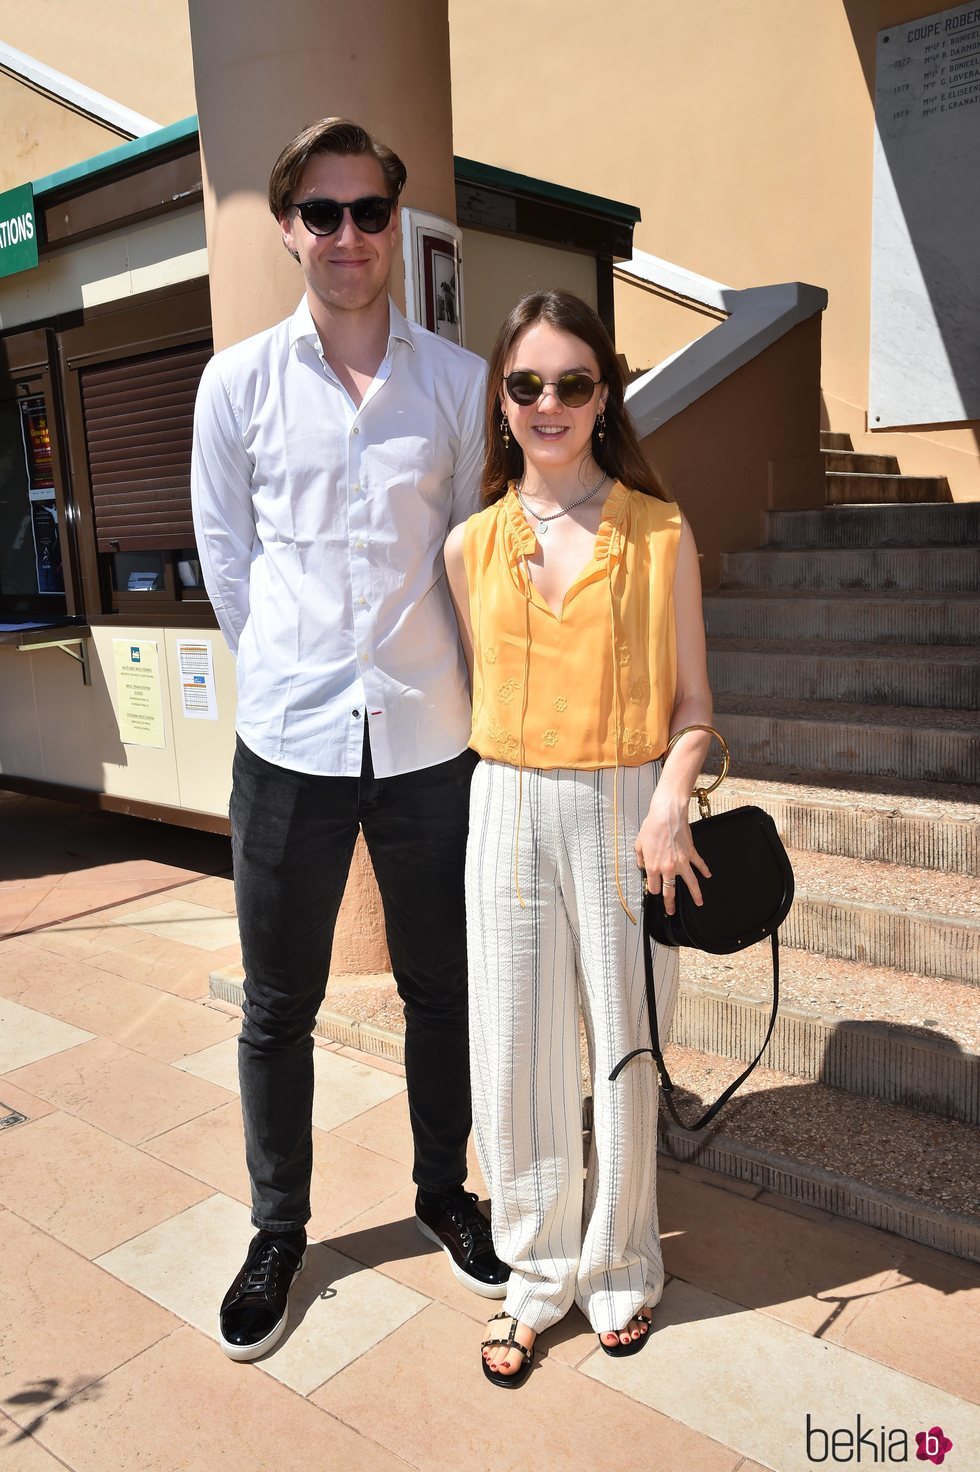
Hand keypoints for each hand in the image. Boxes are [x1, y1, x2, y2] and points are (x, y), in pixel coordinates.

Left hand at [634, 792, 710, 916]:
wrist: (667, 814)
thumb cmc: (652, 826)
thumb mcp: (639, 844)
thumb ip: (640, 858)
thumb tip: (642, 865)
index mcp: (653, 867)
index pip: (653, 887)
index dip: (653, 890)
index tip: (655, 891)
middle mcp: (668, 868)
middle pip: (670, 891)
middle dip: (670, 904)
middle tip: (671, 911)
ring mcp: (682, 862)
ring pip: (690, 883)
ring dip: (695, 894)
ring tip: (698, 902)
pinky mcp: (691, 853)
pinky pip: (699, 864)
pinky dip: (704, 870)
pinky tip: (707, 875)